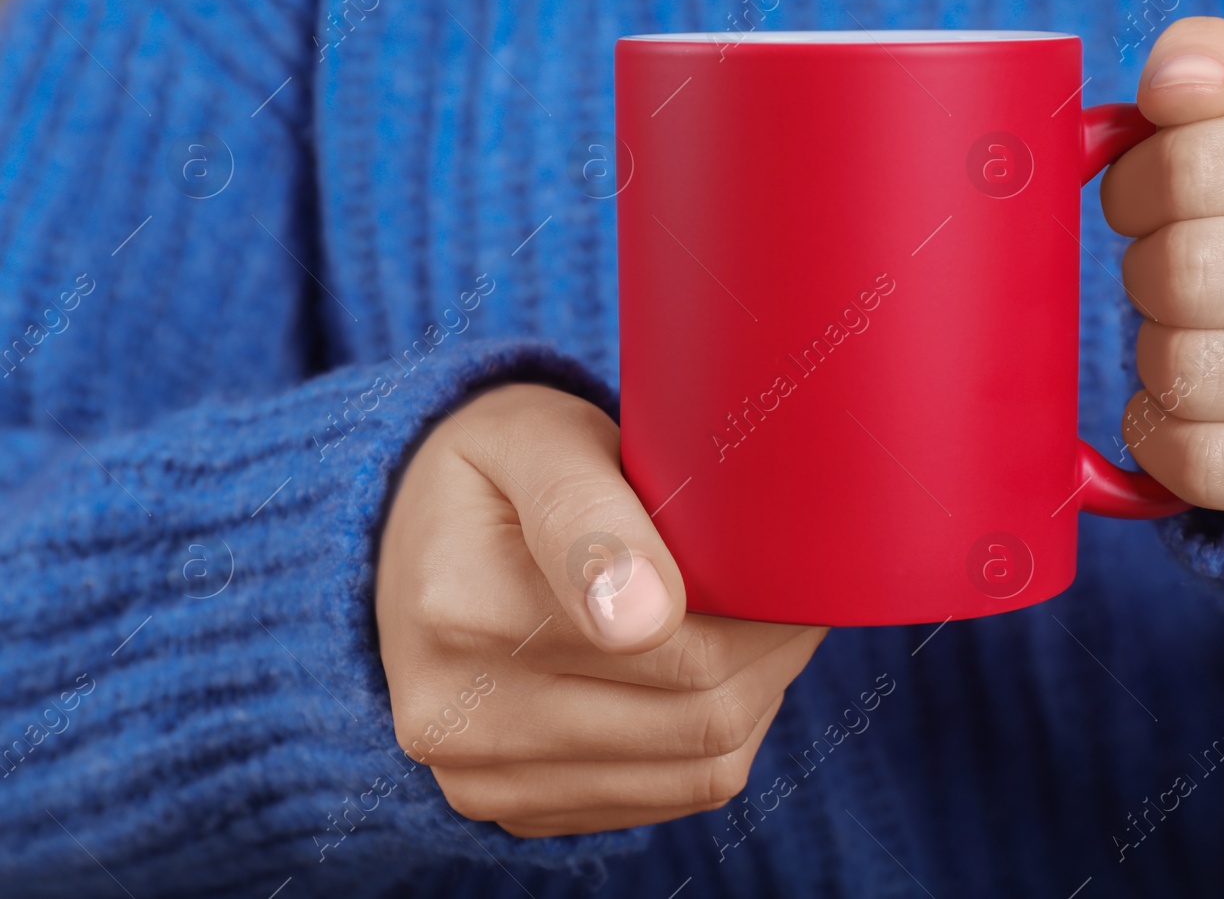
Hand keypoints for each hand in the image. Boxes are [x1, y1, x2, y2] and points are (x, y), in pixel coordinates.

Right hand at [375, 383, 825, 836]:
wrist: (411, 536)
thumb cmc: (498, 467)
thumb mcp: (533, 438)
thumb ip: (583, 511)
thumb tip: (648, 617)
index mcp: (461, 609)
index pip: (675, 646)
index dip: (762, 608)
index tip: (783, 559)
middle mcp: (457, 714)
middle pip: (698, 713)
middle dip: (770, 648)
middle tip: (791, 585)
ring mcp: (482, 777)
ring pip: (700, 767)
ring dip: (757, 697)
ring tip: (757, 623)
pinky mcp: (517, 807)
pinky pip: (671, 798)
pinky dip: (716, 738)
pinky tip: (711, 672)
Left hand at [1103, 17, 1223, 525]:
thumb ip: (1208, 87)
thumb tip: (1178, 72)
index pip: (1192, 163)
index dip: (1134, 188)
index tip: (1146, 204)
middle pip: (1184, 272)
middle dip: (1146, 278)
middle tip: (1171, 282)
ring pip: (1185, 372)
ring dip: (1154, 361)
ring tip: (1193, 342)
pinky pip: (1195, 458)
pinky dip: (1162, 435)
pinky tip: (1191, 410)